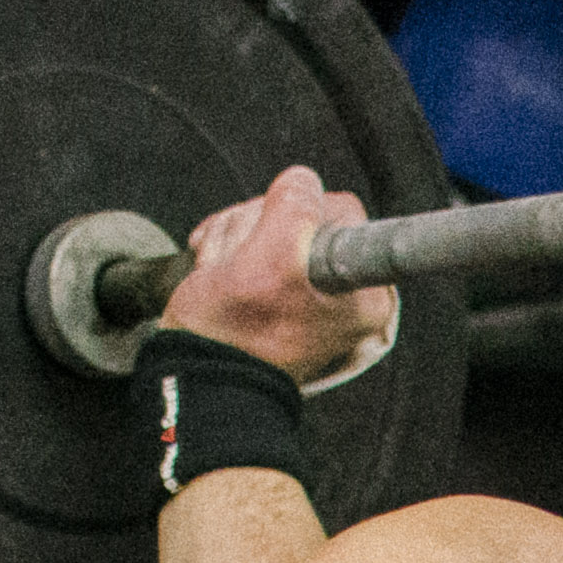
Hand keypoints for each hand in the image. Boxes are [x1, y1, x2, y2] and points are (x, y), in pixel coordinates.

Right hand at [159, 166, 395, 388]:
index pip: (341, 209)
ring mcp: (307, 292)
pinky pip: (248, 241)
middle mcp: (344, 293)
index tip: (275, 242)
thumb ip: (296, 206)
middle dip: (255, 228)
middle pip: (300, 214)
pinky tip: (213, 269)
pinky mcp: (273, 290)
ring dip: (233, 240)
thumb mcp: (270, 259)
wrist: (198, 382)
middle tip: (239, 265)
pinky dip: (224, 250)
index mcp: (364, 292)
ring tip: (221, 274)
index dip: (298, 215)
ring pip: (268, 224)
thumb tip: (302, 180)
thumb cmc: (234, 335)